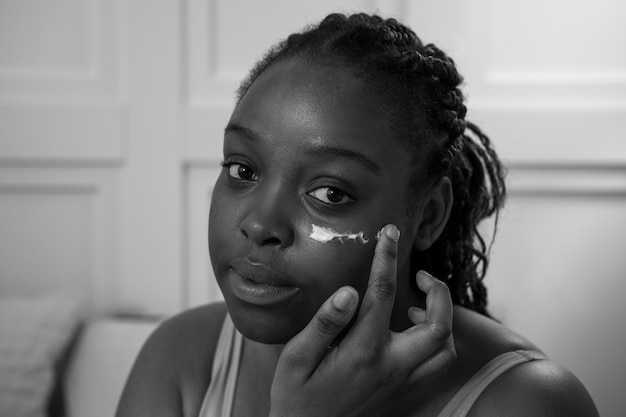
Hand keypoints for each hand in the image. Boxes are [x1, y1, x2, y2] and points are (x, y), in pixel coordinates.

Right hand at [269, 224, 455, 416]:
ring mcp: (402, 384)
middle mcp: (391, 367)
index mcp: (362, 351)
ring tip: (418, 306)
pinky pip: (438, 369)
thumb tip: (347, 292)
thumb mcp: (296, 359)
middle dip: (439, 293)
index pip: (382, 294)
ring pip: (446, 351)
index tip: (388, 234)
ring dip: (443, 321)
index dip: (386, 257)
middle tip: (422, 276)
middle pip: (439, 327)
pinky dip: (438, 345)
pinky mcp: (404, 395)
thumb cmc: (297, 398)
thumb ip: (324, 324)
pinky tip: (414, 334)